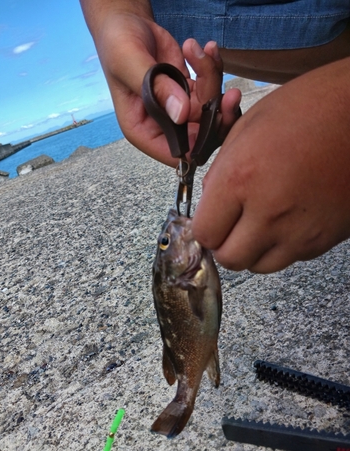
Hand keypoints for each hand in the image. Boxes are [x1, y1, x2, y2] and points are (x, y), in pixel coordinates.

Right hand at [80, 2, 240, 164]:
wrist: (125, 23)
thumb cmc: (117, 44)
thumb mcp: (130, 63)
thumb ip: (157, 89)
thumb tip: (182, 114)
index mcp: (143, 131)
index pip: (178, 154)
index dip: (200, 143)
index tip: (215, 115)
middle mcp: (162, 126)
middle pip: (202, 135)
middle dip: (218, 113)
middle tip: (230, 93)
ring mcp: (178, 110)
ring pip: (210, 109)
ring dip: (212, 80)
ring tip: (198, 51)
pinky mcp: (189, 92)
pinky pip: (211, 89)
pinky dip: (213, 68)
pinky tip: (205, 49)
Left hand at [192, 58, 349, 272]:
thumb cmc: (308, 108)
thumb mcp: (248, 127)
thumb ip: (220, 172)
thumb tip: (210, 205)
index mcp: (241, 179)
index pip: (205, 233)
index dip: (204, 227)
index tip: (210, 217)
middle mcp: (268, 213)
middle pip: (229, 259)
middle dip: (223, 243)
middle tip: (230, 224)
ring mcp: (299, 232)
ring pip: (258, 266)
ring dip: (250, 250)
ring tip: (258, 222)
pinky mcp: (323, 240)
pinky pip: (288, 258)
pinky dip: (279, 246)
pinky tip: (286, 218)